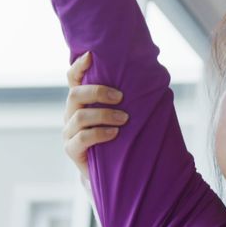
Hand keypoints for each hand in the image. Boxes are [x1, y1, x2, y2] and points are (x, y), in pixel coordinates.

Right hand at [63, 51, 127, 179]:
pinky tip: (115, 134)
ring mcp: (68, 131)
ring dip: (104, 115)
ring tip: (124, 119)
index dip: (79, 66)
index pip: (73, 78)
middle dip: (98, 92)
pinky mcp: (71, 149)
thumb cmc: (120, 136)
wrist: (112, 170)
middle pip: (75, 94)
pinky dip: (100, 133)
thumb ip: (128, 97)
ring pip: (79, 116)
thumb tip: (156, 74)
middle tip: (121, 97)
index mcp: (81, 100)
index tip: (92, 56)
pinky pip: (82, 138)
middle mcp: (70, 113)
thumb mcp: (122, 113)